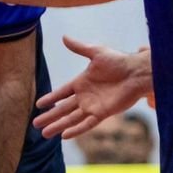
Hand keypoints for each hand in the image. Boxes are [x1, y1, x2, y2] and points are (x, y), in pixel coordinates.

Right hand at [34, 36, 150, 139]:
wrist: (137, 73)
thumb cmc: (119, 61)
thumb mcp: (96, 52)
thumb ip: (79, 48)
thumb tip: (63, 37)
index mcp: (81, 82)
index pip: (61, 92)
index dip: (50, 98)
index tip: (38, 105)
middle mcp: (85, 96)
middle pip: (63, 109)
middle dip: (49, 116)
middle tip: (35, 124)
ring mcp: (93, 106)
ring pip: (71, 118)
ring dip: (58, 125)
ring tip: (44, 133)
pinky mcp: (103, 113)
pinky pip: (87, 124)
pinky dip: (76, 130)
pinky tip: (65, 135)